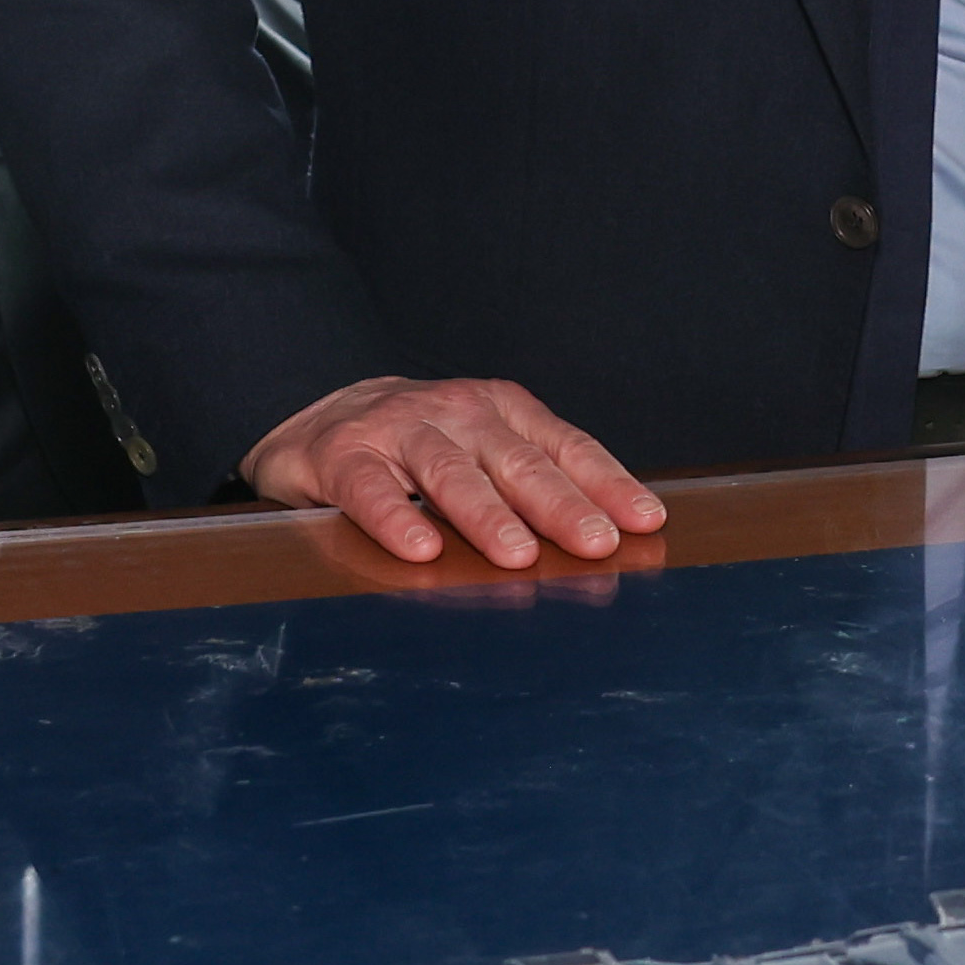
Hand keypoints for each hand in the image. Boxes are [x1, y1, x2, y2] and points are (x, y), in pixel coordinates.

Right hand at [243, 374, 665, 570]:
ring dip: (487, 514)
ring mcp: (398, 429)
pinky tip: (422, 550)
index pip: (564, 446)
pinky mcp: (344, 455)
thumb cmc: (422, 446)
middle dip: (559, 504)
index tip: (644, 522)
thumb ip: (536, 481)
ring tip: (518, 555)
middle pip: (516, 461)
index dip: (606, 483)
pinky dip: (398, 519)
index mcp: (501, 409)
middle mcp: (456, 411)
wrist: (320, 422)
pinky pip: (373, 490)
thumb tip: (610, 537)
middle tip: (593, 542)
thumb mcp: (484, 448)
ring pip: (449, 472)